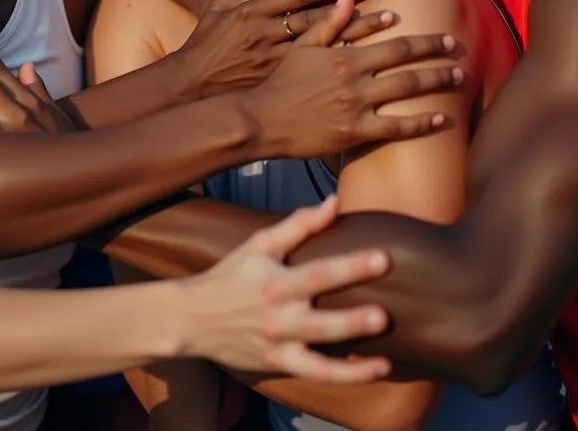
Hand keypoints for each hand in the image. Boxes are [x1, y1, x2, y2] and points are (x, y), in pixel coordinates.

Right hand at [176, 0, 383, 99]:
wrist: (191, 89)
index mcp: (260, 13)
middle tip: (399, 14)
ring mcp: (282, 70)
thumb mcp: (224, 9)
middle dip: (370, 20)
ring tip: (417, 60)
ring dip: (374, 59)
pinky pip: (326, 97)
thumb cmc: (207, 46)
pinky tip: (399, 103)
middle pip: (331, 26)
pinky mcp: (286, 97)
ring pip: (334, 62)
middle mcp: (274, 39)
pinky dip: (358, 96)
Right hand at [181, 195, 390, 380]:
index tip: (383, 258)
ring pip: (318, 359)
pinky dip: (345, 377)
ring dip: (352, 364)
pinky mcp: (278, 365)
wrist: (192, 319)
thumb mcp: (260, 243)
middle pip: (319, 322)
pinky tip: (376, 369)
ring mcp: (278, 346)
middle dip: (352, 321)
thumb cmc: (231, 275)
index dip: (350, 266)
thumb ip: (299, 224)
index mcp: (274, 282)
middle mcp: (277, 317)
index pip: (317, 273)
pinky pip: (315, 375)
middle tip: (384, 315)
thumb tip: (334, 201)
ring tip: (384, 361)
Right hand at [246, 0, 460, 157]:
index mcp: (344, 55)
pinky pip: (396, 128)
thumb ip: (328, 22)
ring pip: (407, 92)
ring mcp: (357, 106)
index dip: (421, 40)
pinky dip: (422, 123)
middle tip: (459, 52)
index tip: (441, 36)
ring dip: (437, 83)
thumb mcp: (301, 46)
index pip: (392, 43)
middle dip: (437, 56)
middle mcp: (355, 79)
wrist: (262, 118)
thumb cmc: (281, 81)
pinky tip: (443, 120)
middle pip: (407, 64)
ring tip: (459, 79)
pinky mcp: (355, 132)